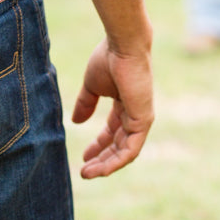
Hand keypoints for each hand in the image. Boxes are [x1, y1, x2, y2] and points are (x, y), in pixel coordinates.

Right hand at [72, 37, 153, 177]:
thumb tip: (76, 122)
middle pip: (118, 144)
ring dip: (106, 165)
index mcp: (124, 104)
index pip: (113, 131)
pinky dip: (117, 162)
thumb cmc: (108, 58)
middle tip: (84, 171)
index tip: (84, 157)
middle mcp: (135, 113)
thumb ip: (86, 104)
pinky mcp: (143, 121)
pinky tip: (102, 169)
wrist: (122, 45)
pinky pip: (131, 149)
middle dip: (101, 159)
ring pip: (124, 151)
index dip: (98, 145)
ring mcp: (141, 118)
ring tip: (88, 174)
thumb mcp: (92, 85)